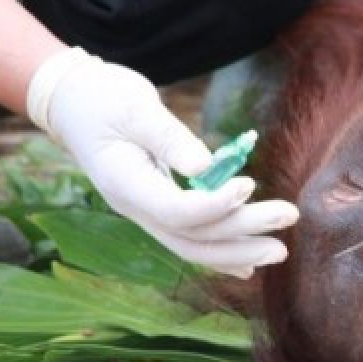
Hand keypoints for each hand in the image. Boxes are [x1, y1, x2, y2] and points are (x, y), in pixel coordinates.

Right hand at [26, 48, 296, 278]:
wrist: (74, 102)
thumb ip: (169, 137)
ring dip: (238, 251)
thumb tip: (205, 166)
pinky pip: (190, 239)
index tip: (250, 185)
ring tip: (280, 250)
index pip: (175, 210)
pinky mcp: (159, 206)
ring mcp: (146, 212)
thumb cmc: (102, 97)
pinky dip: (221, 253)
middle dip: (242, 234)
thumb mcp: (134, 107)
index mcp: (124, 184)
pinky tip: (250, 264)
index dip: (215, 205)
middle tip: (287, 220)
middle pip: (192, 237)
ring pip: (193, 246)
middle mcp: (136, 208)